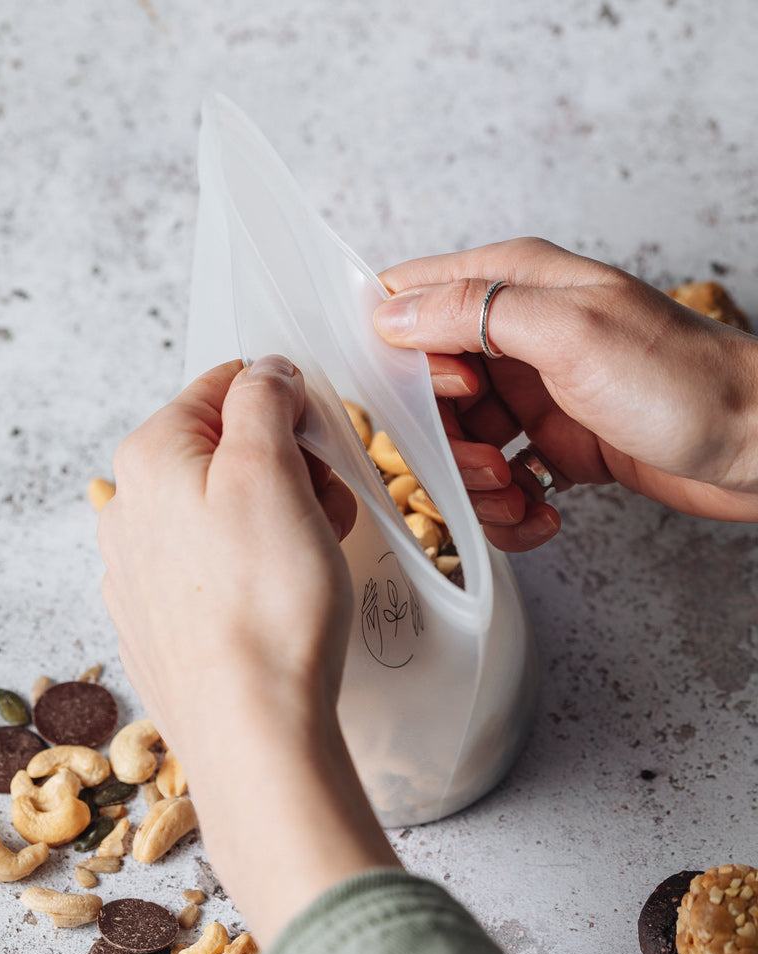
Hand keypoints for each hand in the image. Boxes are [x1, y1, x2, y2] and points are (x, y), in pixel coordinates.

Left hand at [99, 357, 398, 945]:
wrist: (254, 729)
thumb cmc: (267, 602)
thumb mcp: (271, 470)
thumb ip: (264, 399)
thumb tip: (265, 371)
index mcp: (149, 459)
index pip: (223, 386)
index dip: (285, 402)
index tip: (322, 439)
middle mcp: (129, 510)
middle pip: (224, 449)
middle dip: (288, 466)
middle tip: (326, 506)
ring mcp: (140, 570)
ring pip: (224, 507)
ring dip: (280, 514)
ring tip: (314, 557)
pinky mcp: (163, 618)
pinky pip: (216, 562)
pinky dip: (256, 561)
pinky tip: (282, 595)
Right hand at [374, 238, 757, 550]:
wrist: (756, 444)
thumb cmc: (681, 381)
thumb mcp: (569, 332)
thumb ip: (473, 314)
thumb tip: (389, 314)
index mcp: (514, 285)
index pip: (412, 299)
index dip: (402, 352)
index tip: (443, 393)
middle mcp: (515, 336)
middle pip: (425, 387)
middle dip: (445, 438)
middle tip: (490, 461)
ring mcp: (531, 393)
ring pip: (457, 441)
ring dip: (478, 483)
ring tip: (521, 492)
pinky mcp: (551, 443)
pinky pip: (497, 481)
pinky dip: (509, 508)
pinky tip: (543, 511)